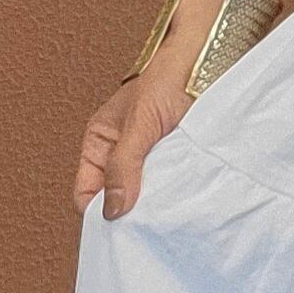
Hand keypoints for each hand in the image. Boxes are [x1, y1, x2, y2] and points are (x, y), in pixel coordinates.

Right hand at [75, 65, 194, 218]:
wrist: (206, 62)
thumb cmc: (167, 78)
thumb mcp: (139, 123)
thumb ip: (124, 165)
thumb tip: (111, 209)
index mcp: (100, 143)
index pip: (87, 192)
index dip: (97, 212)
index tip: (116, 230)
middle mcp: (122, 155)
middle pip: (116, 199)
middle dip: (128, 213)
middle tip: (144, 227)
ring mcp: (151, 161)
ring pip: (145, 198)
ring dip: (154, 207)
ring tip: (165, 215)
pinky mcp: (177, 163)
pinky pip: (171, 190)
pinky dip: (174, 198)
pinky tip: (181, 204)